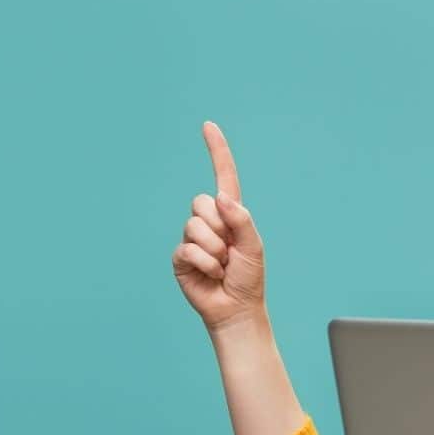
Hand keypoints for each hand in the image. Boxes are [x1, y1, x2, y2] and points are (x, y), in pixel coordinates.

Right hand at [172, 121, 267, 332]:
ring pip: (195, 225)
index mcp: (230, 214)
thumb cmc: (248, 278)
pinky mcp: (180, 257)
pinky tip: (211, 274)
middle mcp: (209, 221)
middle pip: (202, 202)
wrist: (236, 308)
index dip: (217, 151)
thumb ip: (240, 219)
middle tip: (230, 251)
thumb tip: (220, 198)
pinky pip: (188, 248)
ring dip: (215, 249)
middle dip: (220, 227)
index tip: (209, 126)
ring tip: (223, 265)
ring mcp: (192, 238)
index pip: (223, 176)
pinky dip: (205, 263)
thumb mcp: (253, 246)